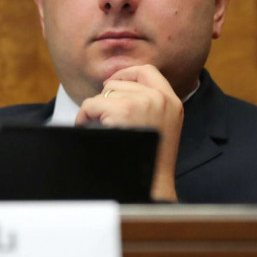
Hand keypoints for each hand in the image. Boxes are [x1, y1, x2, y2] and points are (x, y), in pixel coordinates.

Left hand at [75, 64, 183, 201]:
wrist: (152, 184)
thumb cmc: (152, 159)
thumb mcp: (163, 124)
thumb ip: (151, 104)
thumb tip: (120, 86)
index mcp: (172, 101)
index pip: (147, 71)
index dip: (126, 73)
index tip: (113, 83)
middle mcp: (159, 98)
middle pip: (121, 82)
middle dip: (107, 97)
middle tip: (103, 116)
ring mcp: (142, 103)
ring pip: (105, 93)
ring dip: (96, 107)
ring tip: (99, 125)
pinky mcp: (123, 112)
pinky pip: (92, 104)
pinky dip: (84, 115)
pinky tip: (88, 127)